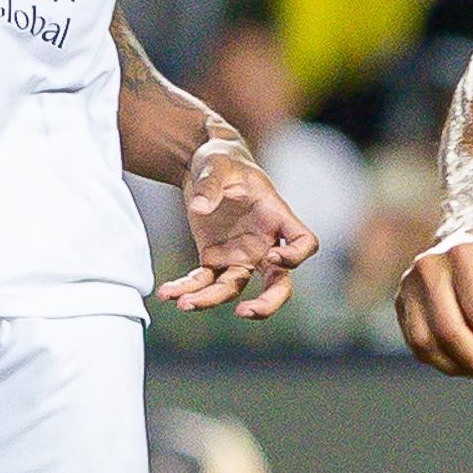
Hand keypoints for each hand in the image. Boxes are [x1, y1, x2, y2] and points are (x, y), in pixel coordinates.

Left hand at [158, 140, 319, 318]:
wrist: (205, 167)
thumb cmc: (222, 161)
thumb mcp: (217, 164)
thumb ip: (210, 184)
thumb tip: (199, 209)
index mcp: (276, 217)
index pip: (305, 243)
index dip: (295, 256)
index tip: (270, 256)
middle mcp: (264, 243)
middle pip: (279, 283)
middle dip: (267, 303)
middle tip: (245, 312)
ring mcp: (240, 255)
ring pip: (235, 289)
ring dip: (210, 301)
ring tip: (183, 304)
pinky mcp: (214, 259)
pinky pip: (203, 282)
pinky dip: (186, 289)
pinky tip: (167, 293)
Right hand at [397, 227, 472, 376]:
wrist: (466, 238)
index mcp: (463, 255)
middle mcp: (429, 266)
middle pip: (448, 329)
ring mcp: (409, 284)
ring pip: (425, 341)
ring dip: (453, 365)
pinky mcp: (400, 302)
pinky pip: (416, 342)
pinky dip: (438, 360)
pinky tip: (460, 363)